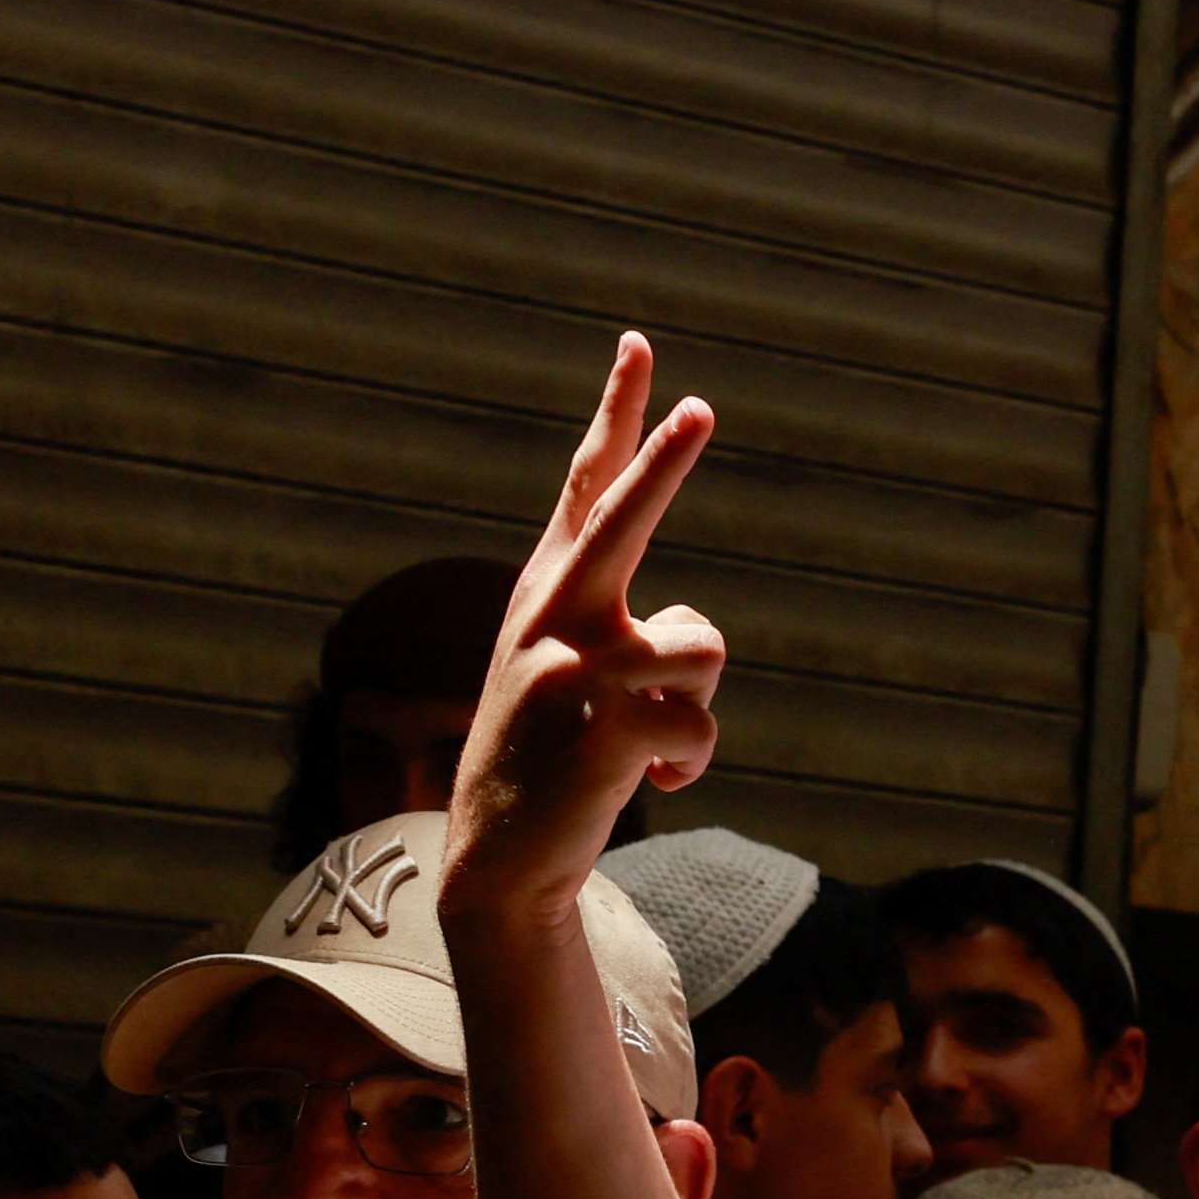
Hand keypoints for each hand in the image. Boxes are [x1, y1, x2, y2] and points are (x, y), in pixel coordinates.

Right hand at [440, 332, 727, 914]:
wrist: (497, 852)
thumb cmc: (550, 754)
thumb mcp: (569, 672)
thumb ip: (619, 626)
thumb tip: (688, 632)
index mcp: (546, 591)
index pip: (587, 484)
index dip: (617, 413)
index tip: (640, 346)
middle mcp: (555, 614)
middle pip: (623, 517)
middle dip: (665, 459)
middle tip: (702, 407)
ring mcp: (576, 668)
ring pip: (702, 649)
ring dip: (693, 708)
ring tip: (642, 742)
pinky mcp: (604, 726)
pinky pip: (701, 724)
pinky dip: (692, 760)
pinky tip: (651, 779)